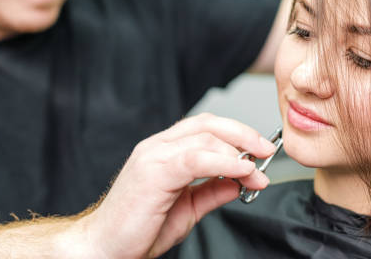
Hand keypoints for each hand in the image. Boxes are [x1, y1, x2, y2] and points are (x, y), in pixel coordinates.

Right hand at [77, 113, 276, 257]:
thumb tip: (241, 180)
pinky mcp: (153, 172)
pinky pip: (195, 159)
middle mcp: (158, 146)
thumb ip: (213, 190)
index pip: (207, 126)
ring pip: (205, 138)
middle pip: (209, 124)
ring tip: (256, 170)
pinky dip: (223, 162)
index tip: (261, 150)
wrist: (104, 248)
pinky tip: (242, 170)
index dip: (238, 133)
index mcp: (165, 149)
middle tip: (266, 151)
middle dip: (243, 134)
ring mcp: (154, 156)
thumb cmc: (139, 228)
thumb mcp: (188, 207)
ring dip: (238, 151)